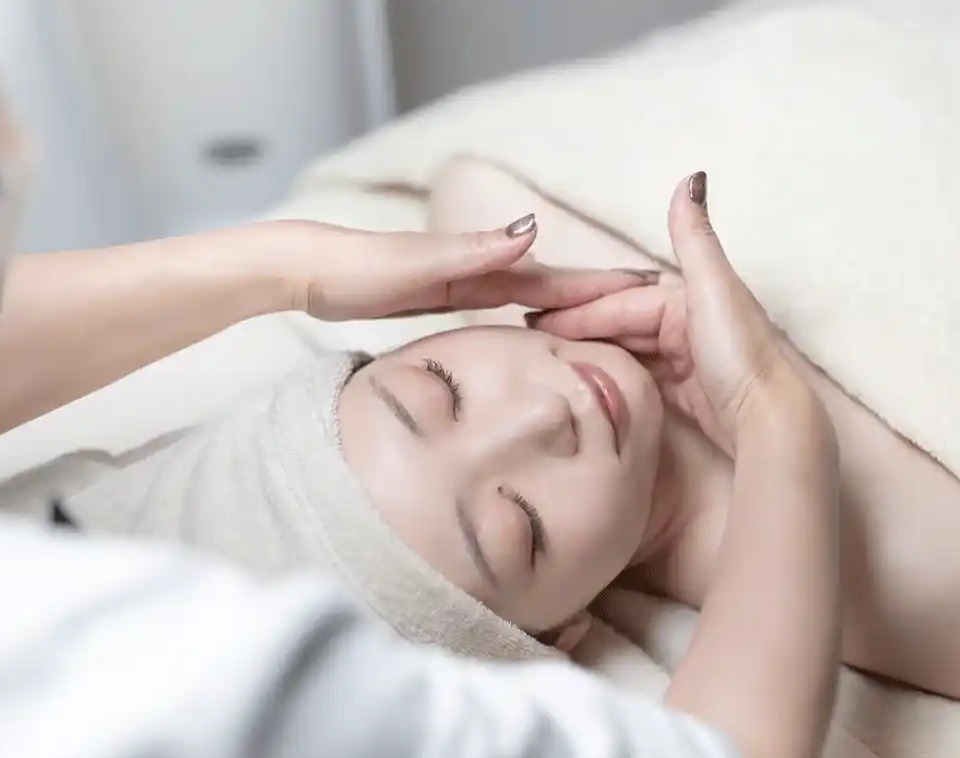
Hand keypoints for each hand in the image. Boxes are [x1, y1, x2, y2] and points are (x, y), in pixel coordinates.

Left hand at [256, 215, 659, 321]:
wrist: (311, 269)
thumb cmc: (359, 269)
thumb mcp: (417, 262)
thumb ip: (474, 249)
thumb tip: (533, 230)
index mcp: (482, 264)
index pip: (554, 277)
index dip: (600, 283)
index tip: (648, 285)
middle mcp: (480, 268)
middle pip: (551, 283)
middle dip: (598, 290)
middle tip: (647, 297)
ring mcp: (462, 281)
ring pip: (530, 294)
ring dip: (569, 301)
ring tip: (608, 311)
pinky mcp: (442, 296)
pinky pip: (502, 306)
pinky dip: (528, 312)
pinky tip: (534, 323)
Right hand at [530, 173, 817, 453]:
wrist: (769, 419)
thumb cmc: (739, 352)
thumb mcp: (713, 288)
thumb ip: (693, 238)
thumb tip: (691, 176)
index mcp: (688, 298)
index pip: (621, 302)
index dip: (577, 310)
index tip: (531, 319)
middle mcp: (688, 325)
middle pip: (621, 326)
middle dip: (577, 332)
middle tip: (529, 344)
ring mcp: (687, 362)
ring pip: (628, 353)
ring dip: (592, 355)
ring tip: (549, 367)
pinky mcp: (688, 397)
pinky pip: (640, 380)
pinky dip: (614, 378)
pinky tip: (589, 386)